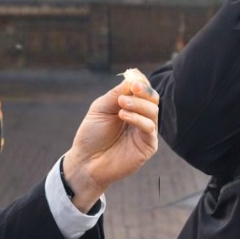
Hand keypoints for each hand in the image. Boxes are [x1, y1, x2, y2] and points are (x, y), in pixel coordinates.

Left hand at [62, 74, 159, 211]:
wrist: (86, 161)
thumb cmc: (92, 135)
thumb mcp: (101, 108)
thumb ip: (116, 94)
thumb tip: (134, 77)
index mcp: (130, 106)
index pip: (143, 90)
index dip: (140, 82)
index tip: (132, 79)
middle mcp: (140, 117)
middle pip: (153, 98)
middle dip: (144, 91)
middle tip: (132, 88)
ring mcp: (145, 132)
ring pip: (153, 111)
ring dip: (138, 104)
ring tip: (121, 105)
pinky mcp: (148, 146)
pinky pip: (150, 128)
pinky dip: (138, 119)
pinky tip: (123, 116)